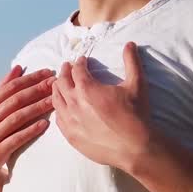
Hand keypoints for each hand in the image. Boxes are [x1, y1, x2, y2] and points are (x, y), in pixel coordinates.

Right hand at [0, 65, 56, 178]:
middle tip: (54, 83)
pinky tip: (44, 124)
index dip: (30, 79)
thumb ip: (1, 89)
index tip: (46, 73)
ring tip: (53, 101)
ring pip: (18, 117)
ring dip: (37, 108)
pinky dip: (31, 131)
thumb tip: (17, 68)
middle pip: (16, 100)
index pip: (10, 87)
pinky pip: (17, 139)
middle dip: (37, 90)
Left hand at [52, 42, 156, 174]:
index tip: (82, 60)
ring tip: (61, 84)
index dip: (79, 62)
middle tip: (67, 67)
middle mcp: (73, 102)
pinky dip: (58, 109)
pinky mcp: (70, 136)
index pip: (77, 69)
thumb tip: (130, 44)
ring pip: (55, 99)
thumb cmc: (136, 115)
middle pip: (61, 82)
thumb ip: (132, 62)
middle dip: (65, 72)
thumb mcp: (137, 84)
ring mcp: (70, 120)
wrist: (135, 147)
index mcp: (87, 88)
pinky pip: (58, 118)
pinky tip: (62, 107)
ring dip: (58, 89)